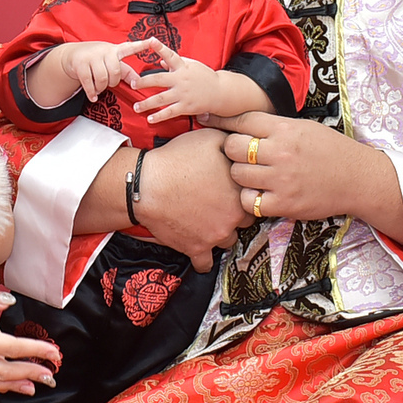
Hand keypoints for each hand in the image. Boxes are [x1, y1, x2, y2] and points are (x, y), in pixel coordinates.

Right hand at [47, 40, 149, 103]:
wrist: (72, 55)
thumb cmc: (96, 59)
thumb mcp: (111, 61)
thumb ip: (126, 71)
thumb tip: (138, 82)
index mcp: (115, 50)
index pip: (131, 47)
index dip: (142, 45)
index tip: (153, 41)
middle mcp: (104, 51)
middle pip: (115, 71)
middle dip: (113, 82)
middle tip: (108, 83)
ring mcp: (92, 56)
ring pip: (102, 78)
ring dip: (101, 88)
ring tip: (99, 87)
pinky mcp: (80, 63)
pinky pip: (89, 82)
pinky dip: (92, 92)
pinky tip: (93, 96)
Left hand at [130, 41, 235, 125]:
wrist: (220, 92)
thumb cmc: (205, 77)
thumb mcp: (192, 65)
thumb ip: (175, 63)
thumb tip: (161, 60)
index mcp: (182, 67)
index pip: (170, 55)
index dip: (160, 47)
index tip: (151, 40)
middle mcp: (181, 79)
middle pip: (159, 79)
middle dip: (144, 82)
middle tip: (132, 83)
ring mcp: (183, 94)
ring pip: (161, 98)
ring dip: (147, 103)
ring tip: (136, 107)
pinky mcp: (186, 106)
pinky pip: (170, 112)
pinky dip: (159, 116)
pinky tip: (150, 119)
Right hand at [130, 127, 242, 267]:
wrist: (147, 184)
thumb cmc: (177, 159)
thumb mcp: (211, 138)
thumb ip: (235, 143)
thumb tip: (245, 144)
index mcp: (239, 190)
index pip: (255, 196)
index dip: (244, 192)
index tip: (235, 190)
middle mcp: (233, 216)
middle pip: (245, 221)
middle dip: (235, 214)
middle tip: (220, 204)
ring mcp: (216, 235)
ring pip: (228, 240)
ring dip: (220, 232)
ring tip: (207, 221)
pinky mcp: (196, 248)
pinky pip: (205, 263)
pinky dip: (202, 259)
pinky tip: (199, 248)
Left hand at [223, 111, 386, 224]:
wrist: (357, 178)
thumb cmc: (330, 151)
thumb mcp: (303, 128)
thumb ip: (273, 126)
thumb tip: (239, 122)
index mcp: (285, 128)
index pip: (241, 120)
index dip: (223, 121)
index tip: (209, 120)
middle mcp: (281, 152)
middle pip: (232, 147)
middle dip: (231, 150)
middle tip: (238, 155)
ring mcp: (281, 179)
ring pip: (237, 174)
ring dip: (239, 175)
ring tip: (251, 175)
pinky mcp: (284, 204)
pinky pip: (249, 202)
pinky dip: (249, 199)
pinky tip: (259, 194)